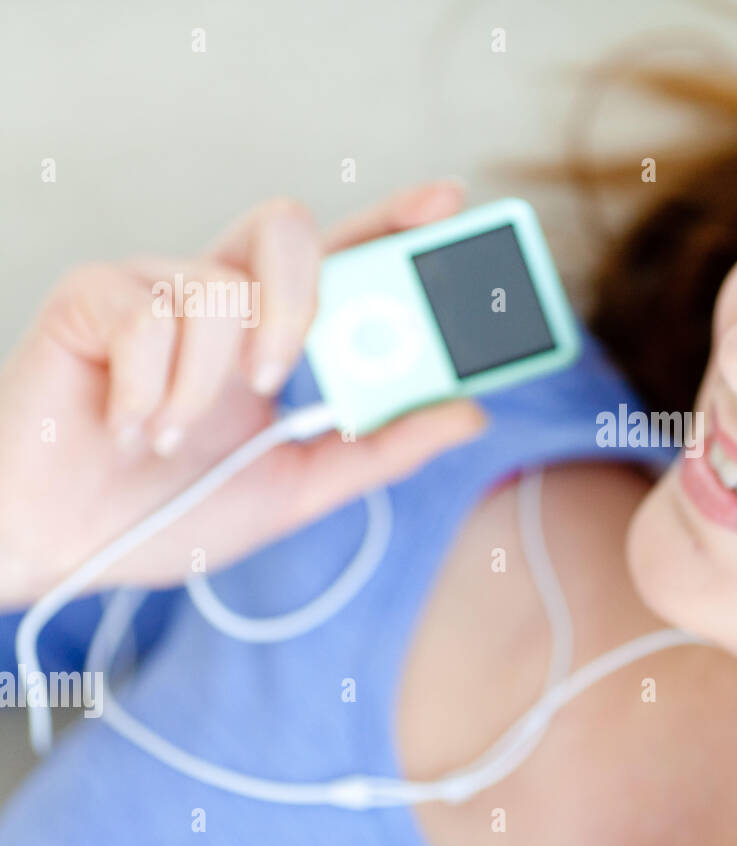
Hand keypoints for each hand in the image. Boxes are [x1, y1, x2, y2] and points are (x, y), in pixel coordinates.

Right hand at [0, 182, 486, 607]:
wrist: (62, 547)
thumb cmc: (171, 510)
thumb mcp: (297, 487)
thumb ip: (380, 449)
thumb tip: (468, 409)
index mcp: (273, 333)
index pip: (343, 258)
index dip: (393, 219)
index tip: (449, 201)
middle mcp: (220, 297)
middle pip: (286, 226)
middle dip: (299, 299)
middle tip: (278, 378)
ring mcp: (153, 289)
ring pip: (220, 288)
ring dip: (206, 385)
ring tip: (171, 437)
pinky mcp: (90, 299)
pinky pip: (147, 315)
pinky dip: (149, 390)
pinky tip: (127, 426)